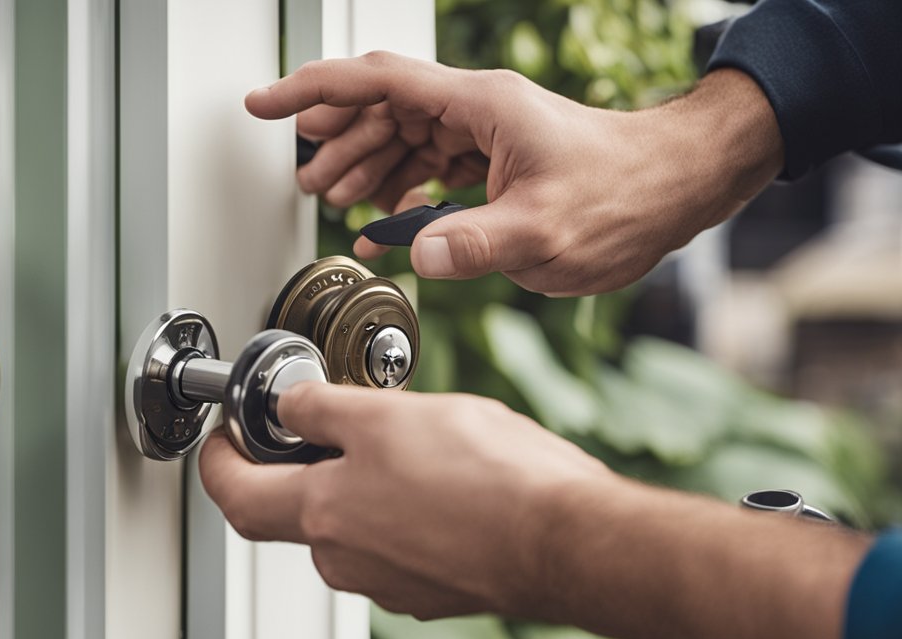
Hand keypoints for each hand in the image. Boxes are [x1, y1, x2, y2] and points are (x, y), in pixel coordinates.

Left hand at [198, 382, 611, 618]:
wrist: (567, 541)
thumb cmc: (487, 478)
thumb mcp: (388, 414)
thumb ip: (324, 408)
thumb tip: (290, 405)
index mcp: (322, 515)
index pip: (235, 496)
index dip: (218, 463)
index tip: (221, 440)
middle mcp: (346, 560)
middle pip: (294, 511)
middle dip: (299, 465)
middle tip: (320, 424)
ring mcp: (391, 582)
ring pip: (353, 525)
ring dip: (361, 485)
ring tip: (406, 442)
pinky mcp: (435, 589)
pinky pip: (399, 543)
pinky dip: (403, 509)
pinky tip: (444, 480)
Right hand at [247, 52, 783, 294]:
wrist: (675, 190)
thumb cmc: (626, 195)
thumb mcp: (545, 230)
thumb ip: (475, 244)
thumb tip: (416, 253)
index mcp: (478, 106)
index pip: (376, 83)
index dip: (313, 92)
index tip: (266, 104)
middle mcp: (476, 111)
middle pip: (382, 108)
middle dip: (335, 140)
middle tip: (304, 179)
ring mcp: (485, 134)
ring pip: (402, 136)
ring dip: (363, 166)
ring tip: (333, 201)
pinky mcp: (495, 161)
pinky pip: (430, 165)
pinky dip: (399, 189)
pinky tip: (384, 220)